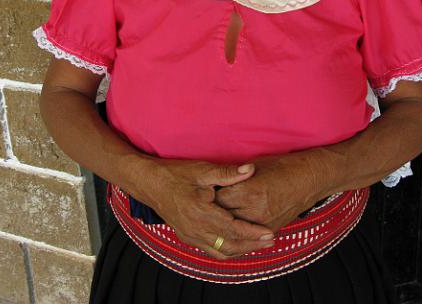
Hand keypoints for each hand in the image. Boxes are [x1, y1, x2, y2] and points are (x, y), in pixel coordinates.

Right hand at [129, 157, 275, 258]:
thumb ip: (228, 173)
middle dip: (251, 245)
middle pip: (229, 245)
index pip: (232, 228)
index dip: (252, 232)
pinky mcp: (187, 236)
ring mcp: (190, 235)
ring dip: (240, 250)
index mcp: (201, 212)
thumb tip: (250, 170)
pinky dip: (226, 250)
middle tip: (270, 241)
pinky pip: (210, 250)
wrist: (150, 183)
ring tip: (258, 245)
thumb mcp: (202, 170)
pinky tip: (236, 245)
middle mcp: (196, 229)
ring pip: (220, 251)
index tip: (268, 233)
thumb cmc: (176, 174)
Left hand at [214, 151, 321, 233]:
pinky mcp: (270, 230)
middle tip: (205, 202)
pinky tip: (229, 225)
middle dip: (214, 208)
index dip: (210, 192)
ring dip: (224, 222)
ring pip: (234, 228)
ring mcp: (263, 223)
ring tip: (214, 215)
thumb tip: (217, 179)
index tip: (205, 188)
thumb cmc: (283, 167)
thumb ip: (236, 175)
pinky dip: (237, 230)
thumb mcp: (256, 166)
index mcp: (250, 191)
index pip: (219, 197)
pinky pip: (247, 236)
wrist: (309, 180)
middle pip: (224, 215)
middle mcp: (255, 210)